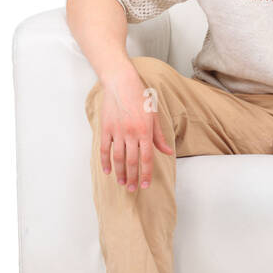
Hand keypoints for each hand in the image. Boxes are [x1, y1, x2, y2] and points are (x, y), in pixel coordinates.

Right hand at [99, 69, 174, 191]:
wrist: (121, 83)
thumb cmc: (140, 98)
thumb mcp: (154, 116)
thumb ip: (159, 137)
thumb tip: (168, 153)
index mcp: (145, 131)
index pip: (147, 158)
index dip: (146, 173)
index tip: (146, 185)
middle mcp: (131, 133)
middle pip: (132, 161)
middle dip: (132, 177)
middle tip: (132, 189)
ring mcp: (116, 132)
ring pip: (118, 158)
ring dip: (119, 173)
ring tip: (121, 183)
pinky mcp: (105, 129)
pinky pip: (104, 149)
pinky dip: (105, 161)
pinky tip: (107, 171)